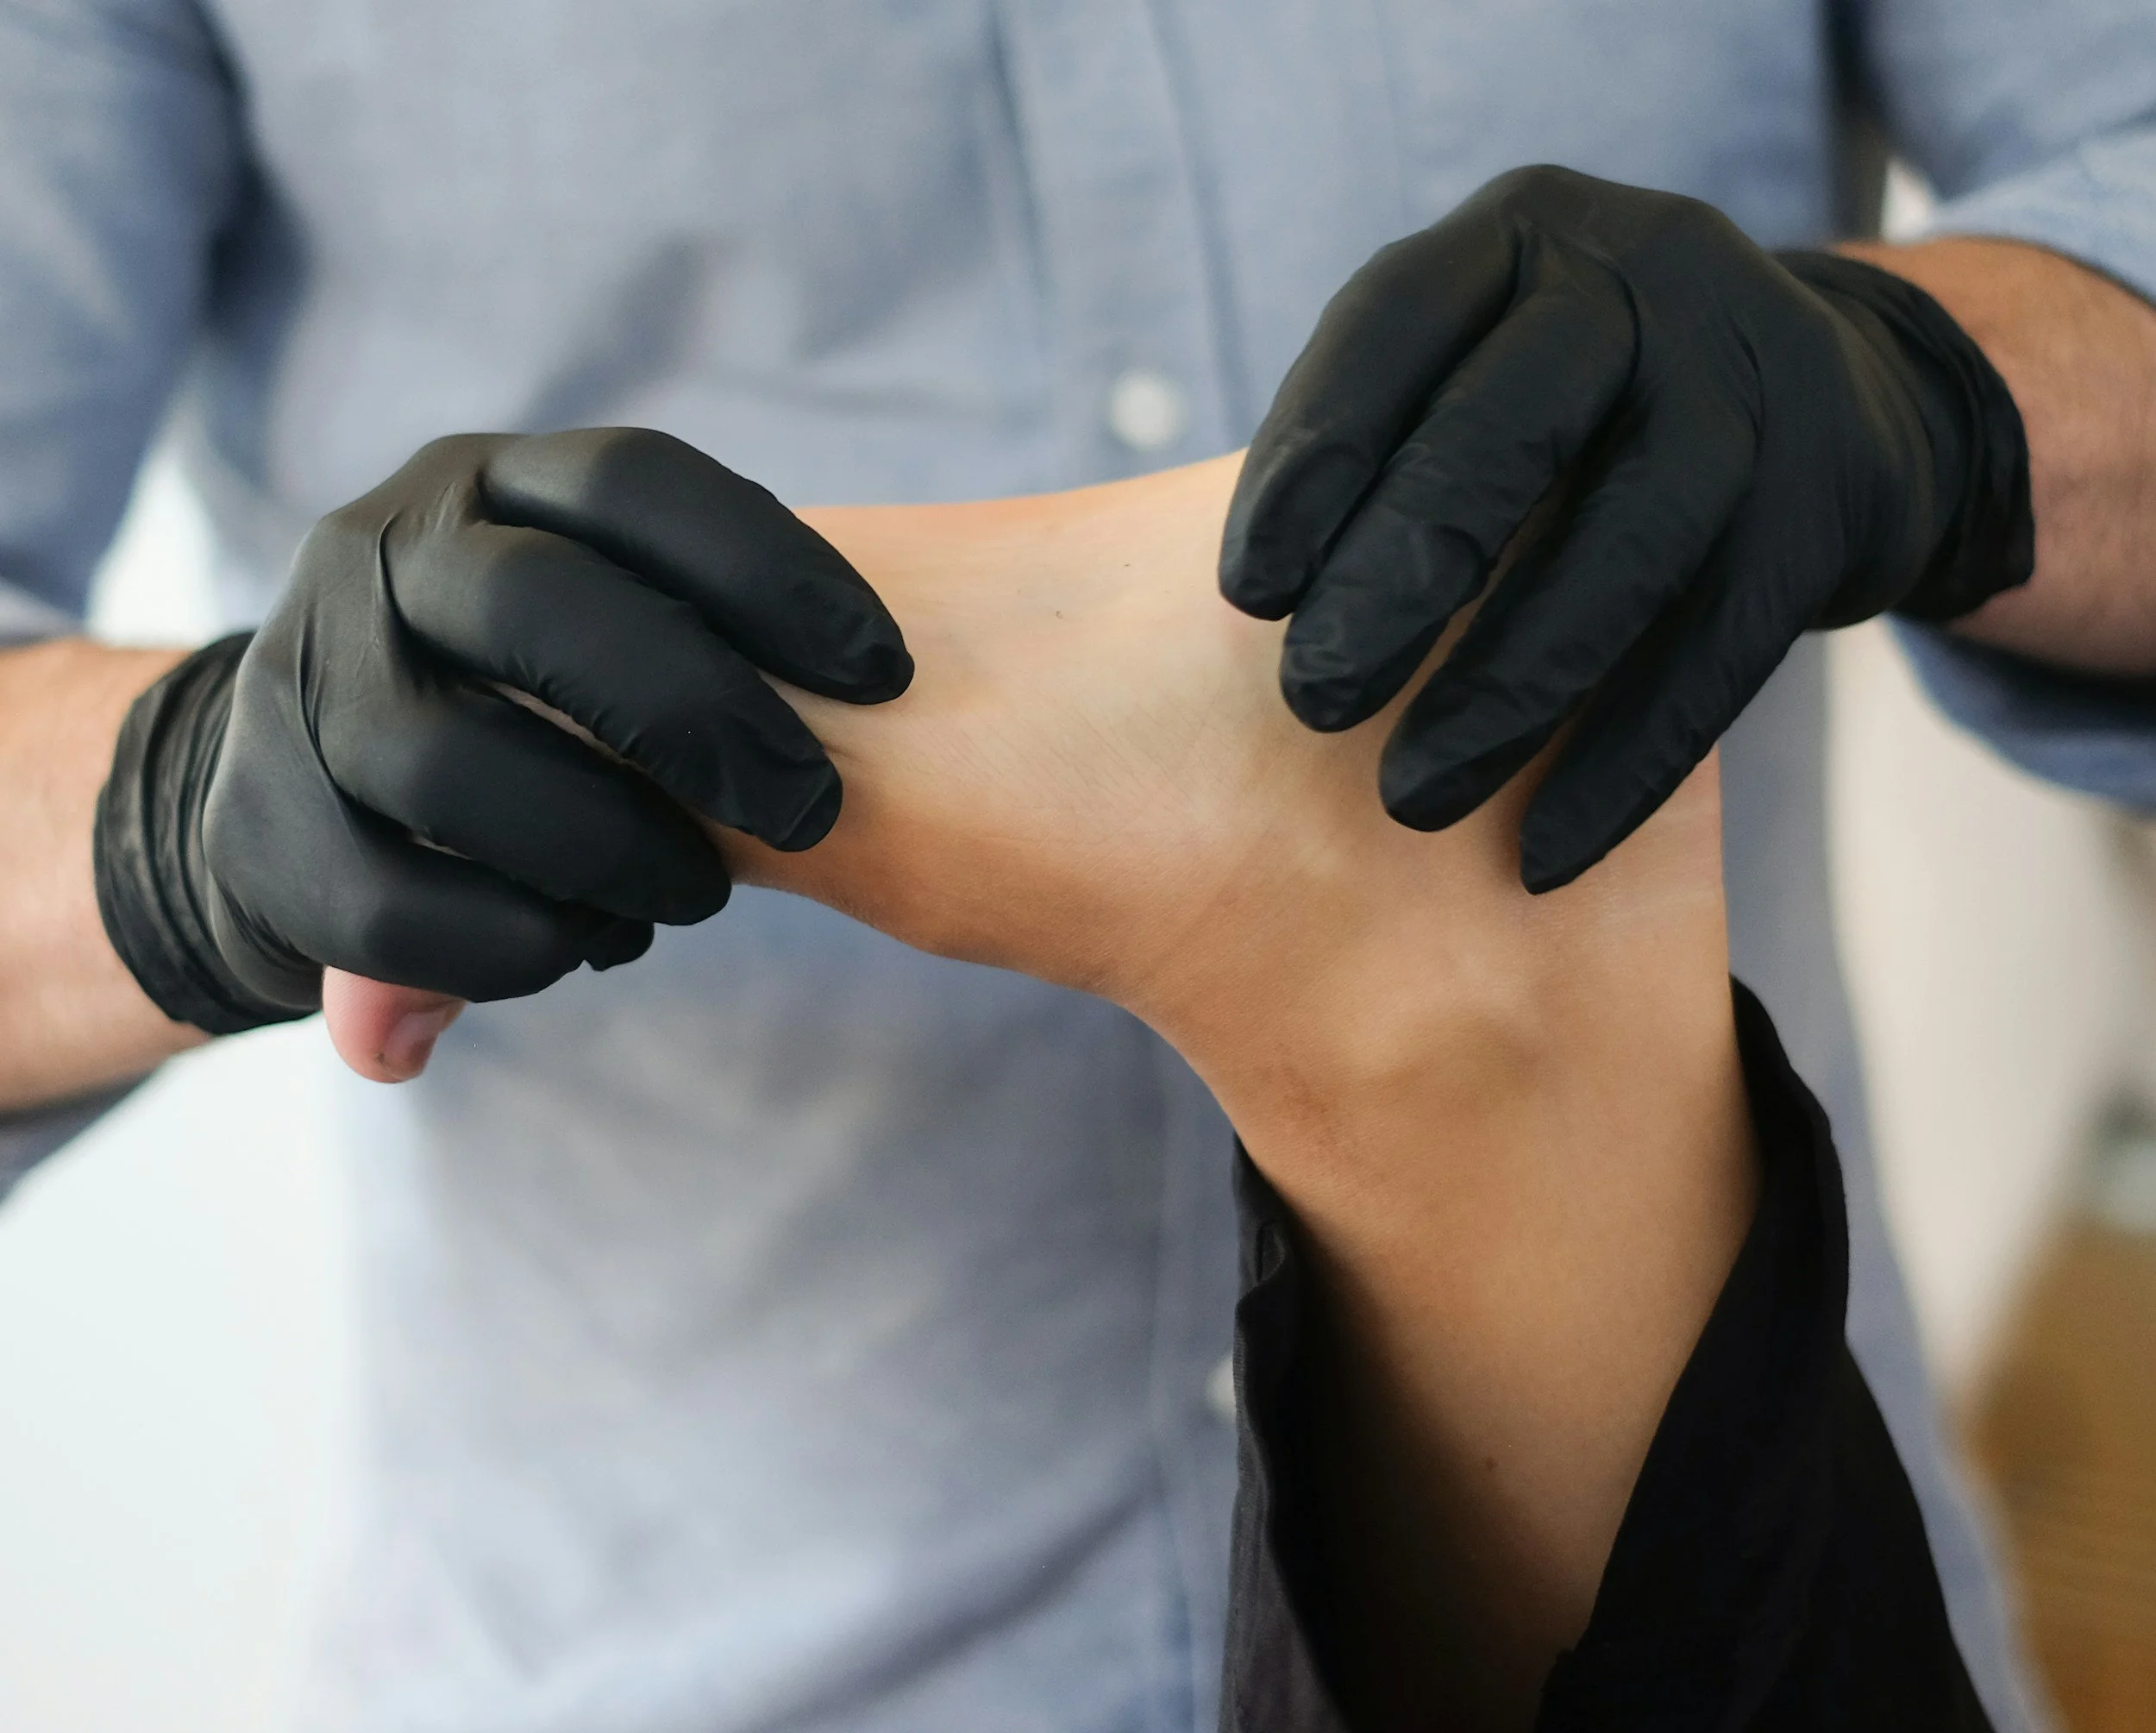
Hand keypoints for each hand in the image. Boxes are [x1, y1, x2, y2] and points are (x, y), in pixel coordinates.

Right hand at [94, 427, 910, 1032]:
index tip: (887, 673)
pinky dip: (514, 944)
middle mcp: (378, 553)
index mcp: (486, 483)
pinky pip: (390, 906)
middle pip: (543, 609)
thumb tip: (893, 679)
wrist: (308, 774)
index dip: (773, 571)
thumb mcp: (599, 617)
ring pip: (456, 765)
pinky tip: (587, 946)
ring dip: (611, 850)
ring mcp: (304, 685)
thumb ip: (702, 621)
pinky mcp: (258, 827)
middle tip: (809, 809)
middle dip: (699, 716)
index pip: (634, 482)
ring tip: (692, 896)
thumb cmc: (523, 694)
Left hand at [1220, 164, 2033, 889]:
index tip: (1244, 595)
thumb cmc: (1586, 408)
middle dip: (1398, 581)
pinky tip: (1545, 850)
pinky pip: (1720, 648)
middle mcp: (1646, 273)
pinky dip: (1625, 761)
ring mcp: (1755, 377)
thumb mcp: (1488, 362)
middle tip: (1312, 704)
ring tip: (1410, 799)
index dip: (1314, 458)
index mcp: (1518, 234)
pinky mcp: (1830, 497)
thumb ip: (1389, 437)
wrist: (1839, 393)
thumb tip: (1257, 611)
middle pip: (1511, 430)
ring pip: (1627, 547)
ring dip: (1508, 691)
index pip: (1393, 323)